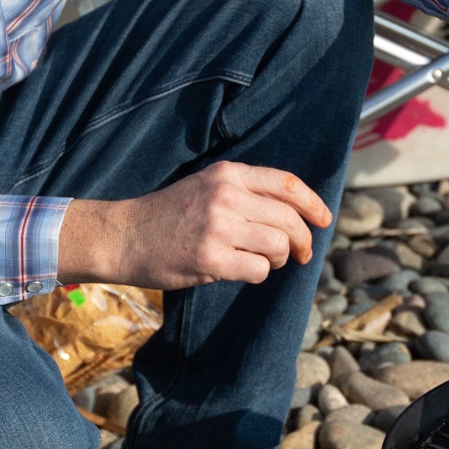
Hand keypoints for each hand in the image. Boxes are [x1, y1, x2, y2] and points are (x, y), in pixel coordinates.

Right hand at [58, 161, 331, 288]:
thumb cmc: (168, 215)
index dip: (314, 203)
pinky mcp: (210, 258)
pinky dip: (258, 274)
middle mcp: (226, 196)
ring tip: (265, 261)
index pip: (287, 184)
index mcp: (228, 174)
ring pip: (279, 246)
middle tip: (301, 255)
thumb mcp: (206, 186)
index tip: (325, 219)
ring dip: (279, 259)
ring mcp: (218, 227)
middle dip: (303, 241)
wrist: (124, 236)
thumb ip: (245, 192)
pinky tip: (241, 270)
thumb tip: (295, 214)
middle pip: (290, 219)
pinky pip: (259, 270)